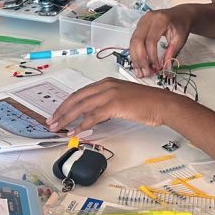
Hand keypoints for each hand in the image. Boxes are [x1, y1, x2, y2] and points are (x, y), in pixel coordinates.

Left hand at [46, 78, 189, 133]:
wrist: (163, 104)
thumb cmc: (146, 103)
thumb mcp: (122, 99)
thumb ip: (106, 104)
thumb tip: (93, 116)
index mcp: (105, 83)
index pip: (80, 93)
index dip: (66, 104)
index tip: (57, 113)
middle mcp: (105, 86)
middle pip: (76, 98)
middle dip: (61, 110)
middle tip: (51, 121)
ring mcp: (109, 94)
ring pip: (81, 107)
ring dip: (67, 118)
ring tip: (58, 128)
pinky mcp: (115, 105)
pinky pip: (93, 116)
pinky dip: (81, 125)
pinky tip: (75, 131)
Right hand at [128, 5, 194, 77]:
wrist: (180, 15)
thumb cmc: (181, 25)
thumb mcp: (180, 39)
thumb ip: (172, 54)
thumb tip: (165, 68)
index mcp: (160, 20)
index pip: (150, 40)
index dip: (152, 56)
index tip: (156, 67)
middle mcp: (147, 19)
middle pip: (137, 41)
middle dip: (140, 59)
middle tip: (145, 72)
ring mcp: (141, 21)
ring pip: (132, 42)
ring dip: (135, 58)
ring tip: (140, 71)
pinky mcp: (138, 26)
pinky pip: (133, 41)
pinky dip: (135, 53)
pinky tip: (138, 63)